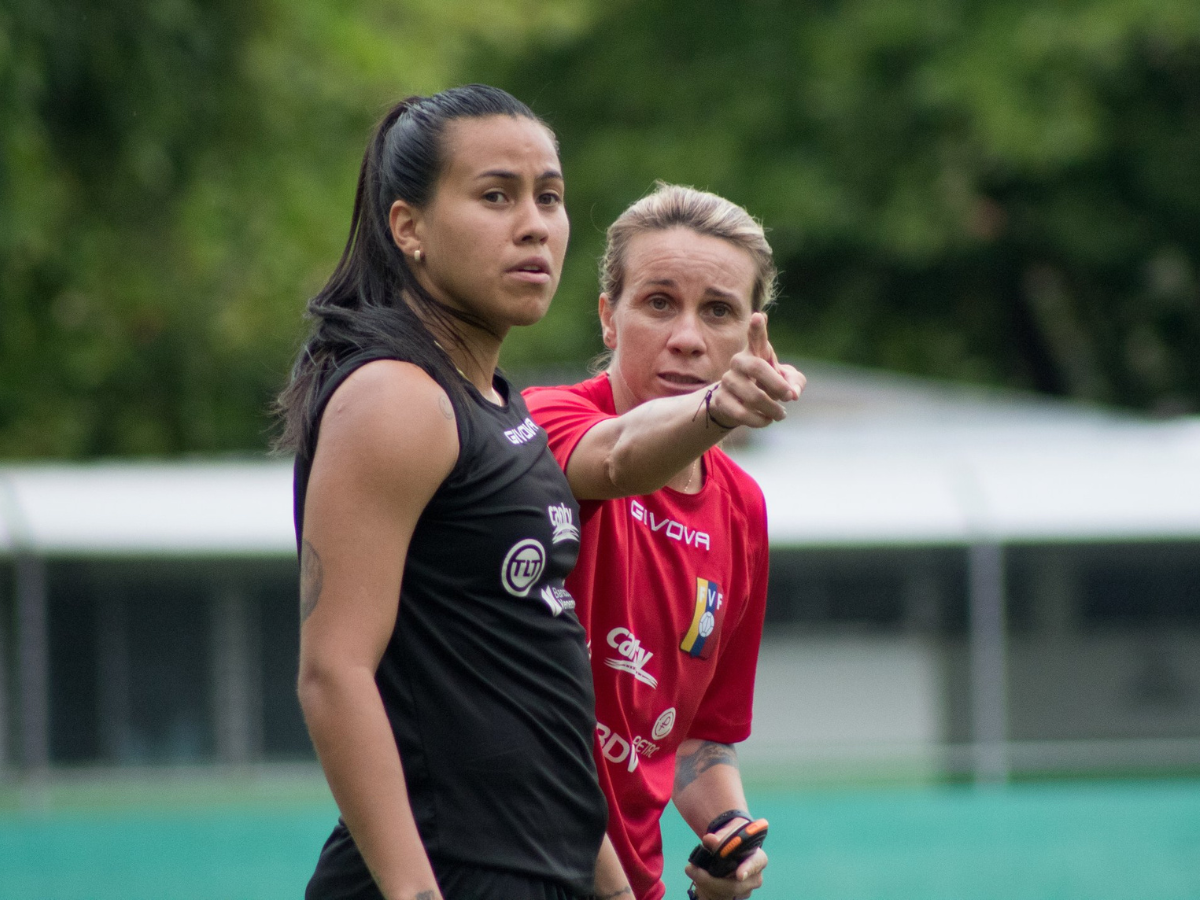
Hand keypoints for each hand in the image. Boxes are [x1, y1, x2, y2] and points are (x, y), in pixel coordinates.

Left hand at [684, 818, 767, 899]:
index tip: (739, 875)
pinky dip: (705, 892)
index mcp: (758, 859)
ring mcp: (745, 891)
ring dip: (705, 886)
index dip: (748, 869)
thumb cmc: (731, 839)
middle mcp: (755, 878)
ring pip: (725, 895)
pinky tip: (698, 882)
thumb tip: (710, 840)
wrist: (729, 848)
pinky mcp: (734, 898)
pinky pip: (718, 898)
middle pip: (736, 886)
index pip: (755, 863)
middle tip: (691, 869)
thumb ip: (718, 837)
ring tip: (693, 871)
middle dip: (711, 880)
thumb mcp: (726, 834)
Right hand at [707, 313, 805, 429]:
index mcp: (756, 351)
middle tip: (789, 397)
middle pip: (757, 367)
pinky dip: (760, 420)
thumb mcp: (786, 381)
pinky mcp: (720, 399)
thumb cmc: (766, 386)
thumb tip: (793, 393)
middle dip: (777, 384)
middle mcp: (739, 362)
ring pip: (752, 395)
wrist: (738, 404)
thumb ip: (795, 382)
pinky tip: (766, 420)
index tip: (759, 317)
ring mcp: (727, 380)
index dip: (757, 327)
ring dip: (772, 409)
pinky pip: (742, 413)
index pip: (756, 337)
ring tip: (780, 414)